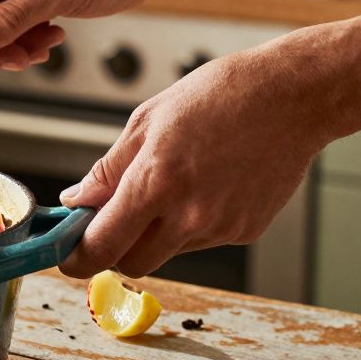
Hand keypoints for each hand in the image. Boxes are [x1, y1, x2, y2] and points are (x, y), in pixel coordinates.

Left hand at [57, 47, 328, 277]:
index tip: (66, 253)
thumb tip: (76, 200)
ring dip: (155, 234)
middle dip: (114, 249)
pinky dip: (191, 224)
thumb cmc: (219, 96)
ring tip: (173, 183)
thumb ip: (107, 170)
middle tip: (111, 220)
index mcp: (155, 184)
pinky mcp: (246, 231)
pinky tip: (207, 184)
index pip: (101, 247)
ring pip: (168, 252)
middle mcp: (188, 216)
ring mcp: (221, 228)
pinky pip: (202, 241)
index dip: (76, 257)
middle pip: (132, 264)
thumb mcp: (146, 121)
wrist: (294, 96)